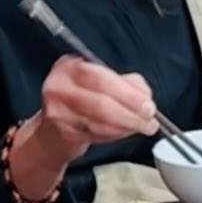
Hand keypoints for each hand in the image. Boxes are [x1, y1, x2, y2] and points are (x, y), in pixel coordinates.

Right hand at [32, 55, 159, 167]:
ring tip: (143, 127)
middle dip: (130, 114)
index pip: (101, 79)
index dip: (128, 94)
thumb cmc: (82, 98)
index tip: (148, 105)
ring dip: (126, 127)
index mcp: (69, 67)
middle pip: (100, 104)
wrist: (52, 128)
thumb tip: (145, 96)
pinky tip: (125, 131)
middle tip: (149, 121)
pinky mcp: (64, 133)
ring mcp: (58, 113)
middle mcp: (59, 88)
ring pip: (100, 123)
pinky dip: (116, 135)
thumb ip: (125, 83)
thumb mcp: (99, 80)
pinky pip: (96, 136)